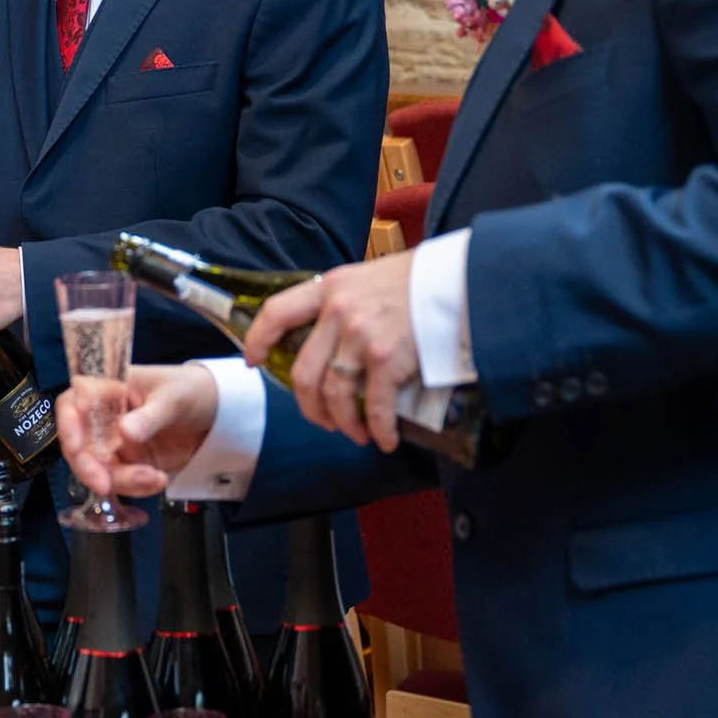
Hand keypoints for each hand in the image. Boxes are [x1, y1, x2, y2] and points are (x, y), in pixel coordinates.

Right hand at [56, 366, 218, 496]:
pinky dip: (138, 488)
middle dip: (89, 468)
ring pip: (100, 470)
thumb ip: (150, 416)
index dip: (67, 425)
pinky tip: (160, 479)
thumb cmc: (190, 391)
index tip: (77, 446)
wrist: (217, 415)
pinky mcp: (130, 465)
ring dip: (123, 482)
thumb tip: (125, 432)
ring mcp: (115, 444)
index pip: (72, 403)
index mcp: (108, 390)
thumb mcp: (174, 398)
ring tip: (155, 478)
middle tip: (105, 484)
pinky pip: (122, 483)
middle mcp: (104, 419)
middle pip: (79, 446)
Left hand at [243, 250, 419, 452]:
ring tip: (356, 433)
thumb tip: (326, 339)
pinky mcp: (388, 358)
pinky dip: (378, 429)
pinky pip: (374, 405)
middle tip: (322, 420)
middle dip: (309, 406)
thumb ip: (342, 303)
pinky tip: (385, 439)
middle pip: (304, 372)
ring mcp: (361, 335)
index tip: (253, 361)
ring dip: (343, 423)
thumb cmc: (418, 280)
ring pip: (334, 394)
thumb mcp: (366, 279)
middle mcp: (339, 311)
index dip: (258, 340)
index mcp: (329, 288)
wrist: (464, 278)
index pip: (277, 313)